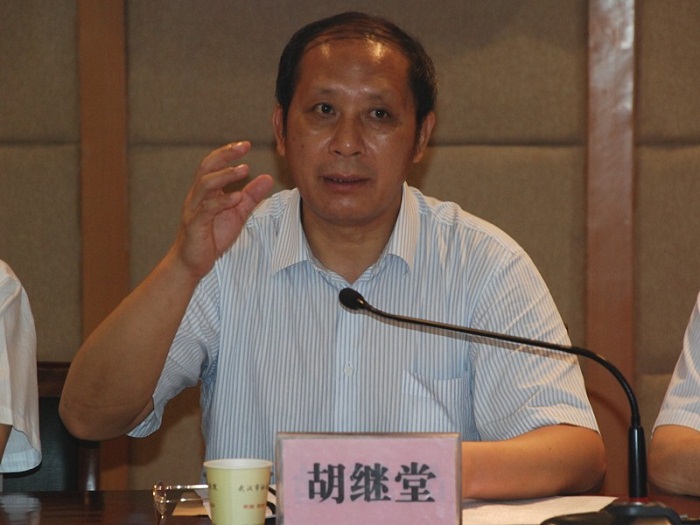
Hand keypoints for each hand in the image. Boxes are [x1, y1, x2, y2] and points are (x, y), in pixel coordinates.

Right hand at [174, 141, 273, 278]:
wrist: (193, 263)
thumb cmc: (212, 236)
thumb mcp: (237, 213)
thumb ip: (251, 196)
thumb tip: (268, 177)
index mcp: (206, 191)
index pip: (213, 164)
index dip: (228, 152)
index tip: (246, 144)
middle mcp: (197, 196)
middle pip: (207, 167)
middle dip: (225, 155)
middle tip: (244, 147)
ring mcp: (194, 209)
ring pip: (205, 185)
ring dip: (225, 176)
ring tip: (244, 169)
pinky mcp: (195, 225)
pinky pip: (207, 209)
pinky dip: (223, 202)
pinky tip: (237, 197)